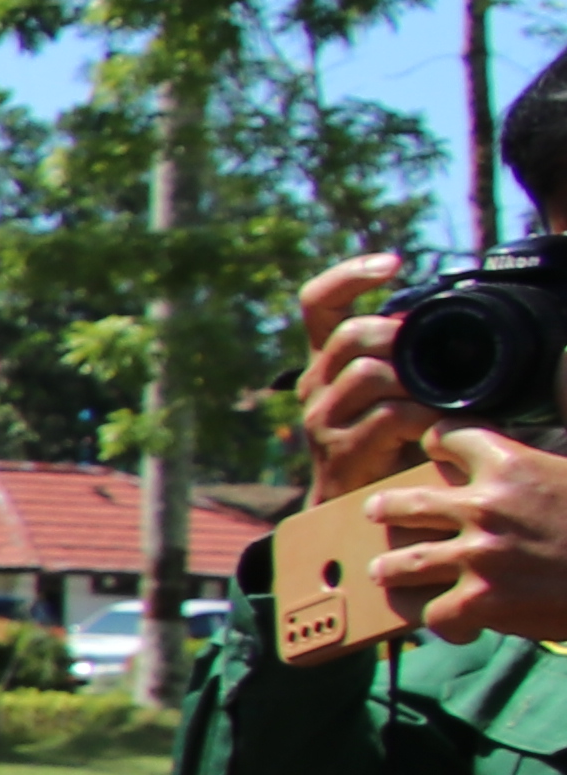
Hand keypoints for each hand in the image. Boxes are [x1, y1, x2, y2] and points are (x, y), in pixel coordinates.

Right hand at [296, 258, 432, 503]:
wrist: (356, 511)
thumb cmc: (388, 445)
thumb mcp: (393, 392)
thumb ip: (409, 360)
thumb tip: (459, 321)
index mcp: (326, 361)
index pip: (318, 303)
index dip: (350, 275)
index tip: (394, 262)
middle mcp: (314, 384)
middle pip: (351, 335)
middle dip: (399, 335)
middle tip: (432, 350)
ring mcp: (322, 418)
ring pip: (369, 374)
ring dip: (416, 381)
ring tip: (441, 395)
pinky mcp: (339, 450)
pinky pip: (387, 417)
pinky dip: (423, 418)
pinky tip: (440, 426)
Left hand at [372, 429, 566, 646]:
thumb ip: (535, 470)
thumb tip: (511, 462)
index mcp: (510, 463)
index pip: (446, 437)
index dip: (436, 442)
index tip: (430, 448)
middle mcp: (483, 505)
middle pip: (407, 502)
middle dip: (388, 508)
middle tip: (377, 511)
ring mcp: (477, 555)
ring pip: (404, 561)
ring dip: (391, 569)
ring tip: (383, 571)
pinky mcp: (482, 601)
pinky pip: (433, 613)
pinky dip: (440, 622)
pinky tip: (455, 626)